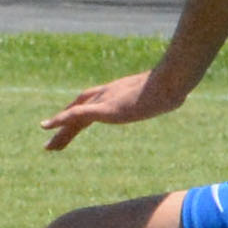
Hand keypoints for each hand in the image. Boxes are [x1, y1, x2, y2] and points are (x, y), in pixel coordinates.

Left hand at [40, 71, 182, 150]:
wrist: (171, 81)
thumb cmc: (173, 84)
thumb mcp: (168, 92)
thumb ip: (166, 94)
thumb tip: (179, 95)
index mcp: (117, 92)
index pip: (90, 100)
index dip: (77, 112)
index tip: (68, 123)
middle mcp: (106, 94)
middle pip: (78, 109)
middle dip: (64, 125)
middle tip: (51, 141)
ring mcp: (105, 100)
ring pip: (74, 116)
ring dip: (60, 131)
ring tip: (47, 146)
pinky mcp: (105, 108)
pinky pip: (77, 115)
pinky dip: (60, 120)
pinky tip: (48, 127)